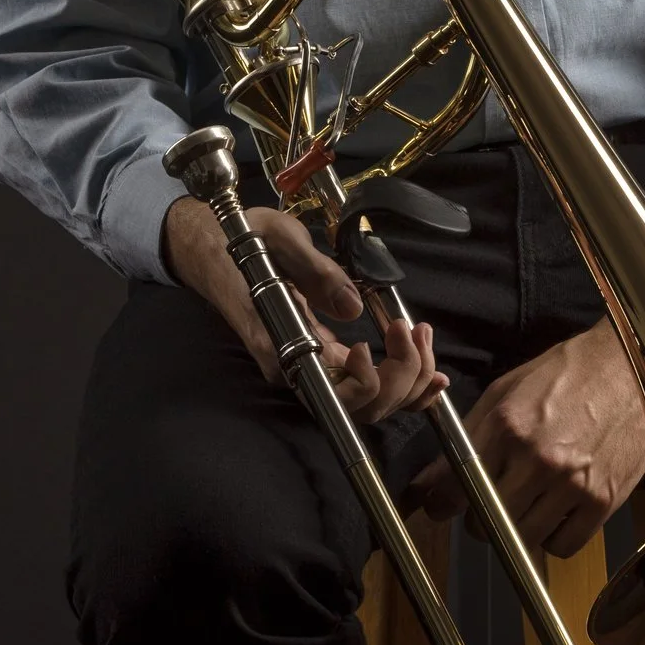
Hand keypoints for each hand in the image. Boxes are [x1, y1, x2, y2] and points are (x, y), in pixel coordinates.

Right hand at [162, 195, 442, 425]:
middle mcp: (296, 366)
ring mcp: (311, 365)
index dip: (367, 381)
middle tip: (413, 330)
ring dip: (408, 377)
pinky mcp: (323, 356)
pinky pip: (366, 385)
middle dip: (401, 376)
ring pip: (370, 401)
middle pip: (361, 405)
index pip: (332, 393)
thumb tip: (352, 307)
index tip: (377, 340)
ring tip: (421, 335)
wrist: (213, 247)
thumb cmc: (244, 241)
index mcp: (281, 344)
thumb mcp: (281, 240)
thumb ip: (317, 271)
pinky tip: (431, 372)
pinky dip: (404, 383)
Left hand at [422, 322, 644, 557]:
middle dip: (480, 518)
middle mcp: (537, 457)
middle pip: (487, 519)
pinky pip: (563, 545)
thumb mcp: (506, 392)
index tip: (442, 508)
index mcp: (507, 425)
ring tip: (522, 509)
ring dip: (515, 531)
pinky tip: (554, 516)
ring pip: (522, 538)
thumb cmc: (566, 375)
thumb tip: (428, 484)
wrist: (631, 369)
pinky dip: (553, 539)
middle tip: (487, 506)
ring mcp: (571, 482)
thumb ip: (466, 437)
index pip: (457, 485)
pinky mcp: (602, 500)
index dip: (444, 503)